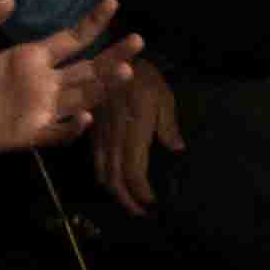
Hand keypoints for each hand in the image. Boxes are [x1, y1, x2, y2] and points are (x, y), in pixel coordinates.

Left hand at [0, 0, 125, 165]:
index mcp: (32, 59)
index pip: (71, 39)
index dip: (92, 22)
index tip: (112, 2)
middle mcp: (45, 83)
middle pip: (89, 68)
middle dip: (114, 55)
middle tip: (138, 40)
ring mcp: (41, 109)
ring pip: (83, 97)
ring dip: (105, 86)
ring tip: (126, 71)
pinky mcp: (31, 134)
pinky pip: (58, 131)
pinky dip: (73, 125)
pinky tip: (86, 115)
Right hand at [93, 62, 188, 219]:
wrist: (113, 56)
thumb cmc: (144, 76)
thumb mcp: (164, 96)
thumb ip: (168, 124)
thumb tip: (176, 149)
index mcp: (132, 129)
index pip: (133, 169)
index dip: (141, 191)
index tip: (153, 205)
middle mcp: (112, 136)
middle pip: (114, 176)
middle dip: (127, 199)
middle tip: (142, 214)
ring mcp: (100, 133)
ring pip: (102, 170)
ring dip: (114, 191)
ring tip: (129, 203)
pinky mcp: (93, 130)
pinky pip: (96, 159)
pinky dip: (104, 176)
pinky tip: (112, 181)